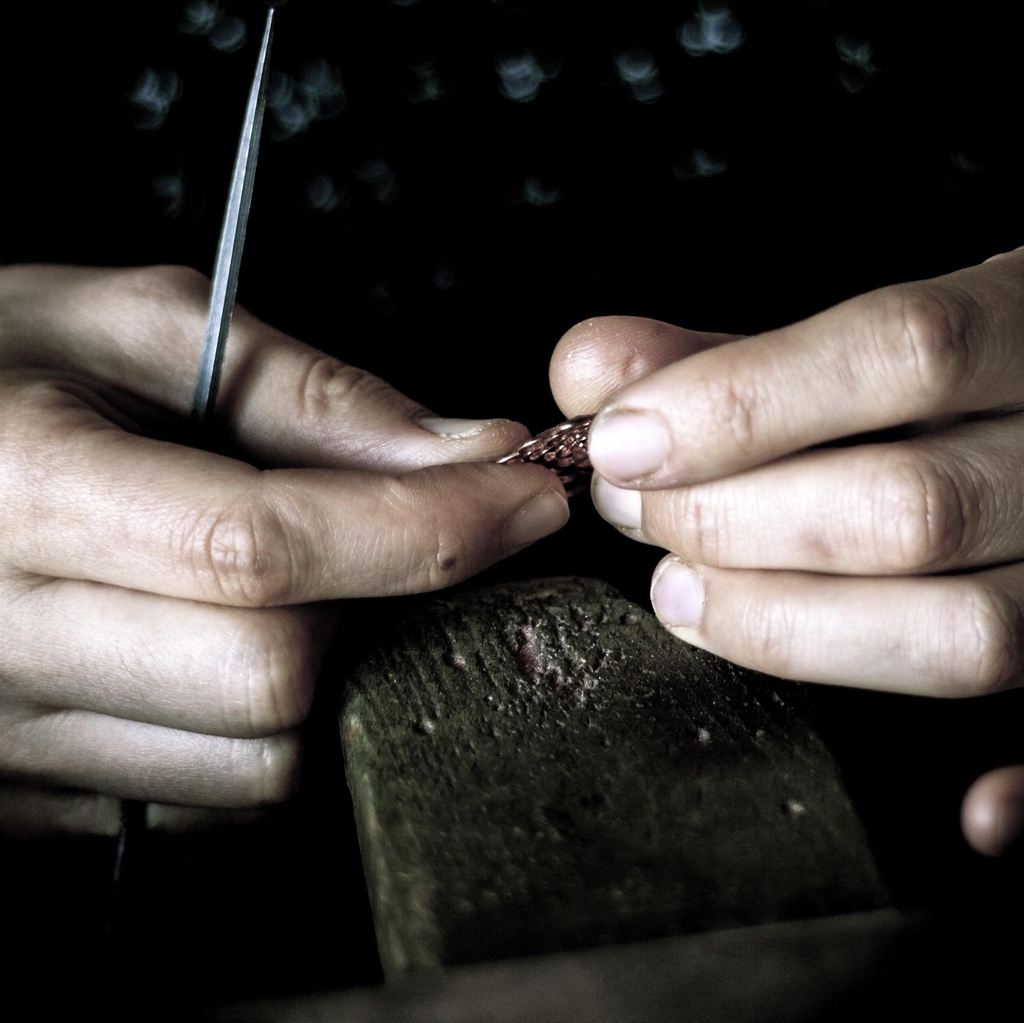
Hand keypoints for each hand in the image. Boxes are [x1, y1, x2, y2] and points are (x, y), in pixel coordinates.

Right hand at [0, 264, 567, 835]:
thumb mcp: (132, 329)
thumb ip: (306, 392)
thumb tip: (463, 450)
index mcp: (22, 491)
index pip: (265, 548)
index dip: (425, 527)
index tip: (523, 496)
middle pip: (274, 678)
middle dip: (377, 606)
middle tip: (402, 536)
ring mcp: (6, 738)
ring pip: (253, 765)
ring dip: (331, 678)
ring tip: (303, 587)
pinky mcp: (26, 792)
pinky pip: (205, 797)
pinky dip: (263, 731)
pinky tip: (236, 645)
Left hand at [550, 247, 1023, 855]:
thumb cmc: (947, 376)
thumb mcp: (852, 341)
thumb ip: (727, 355)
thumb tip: (591, 368)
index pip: (901, 352)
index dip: (742, 404)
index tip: (622, 442)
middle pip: (911, 510)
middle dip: (731, 522)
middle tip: (636, 512)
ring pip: (971, 634)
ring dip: (792, 628)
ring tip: (680, 595)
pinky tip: (969, 815)